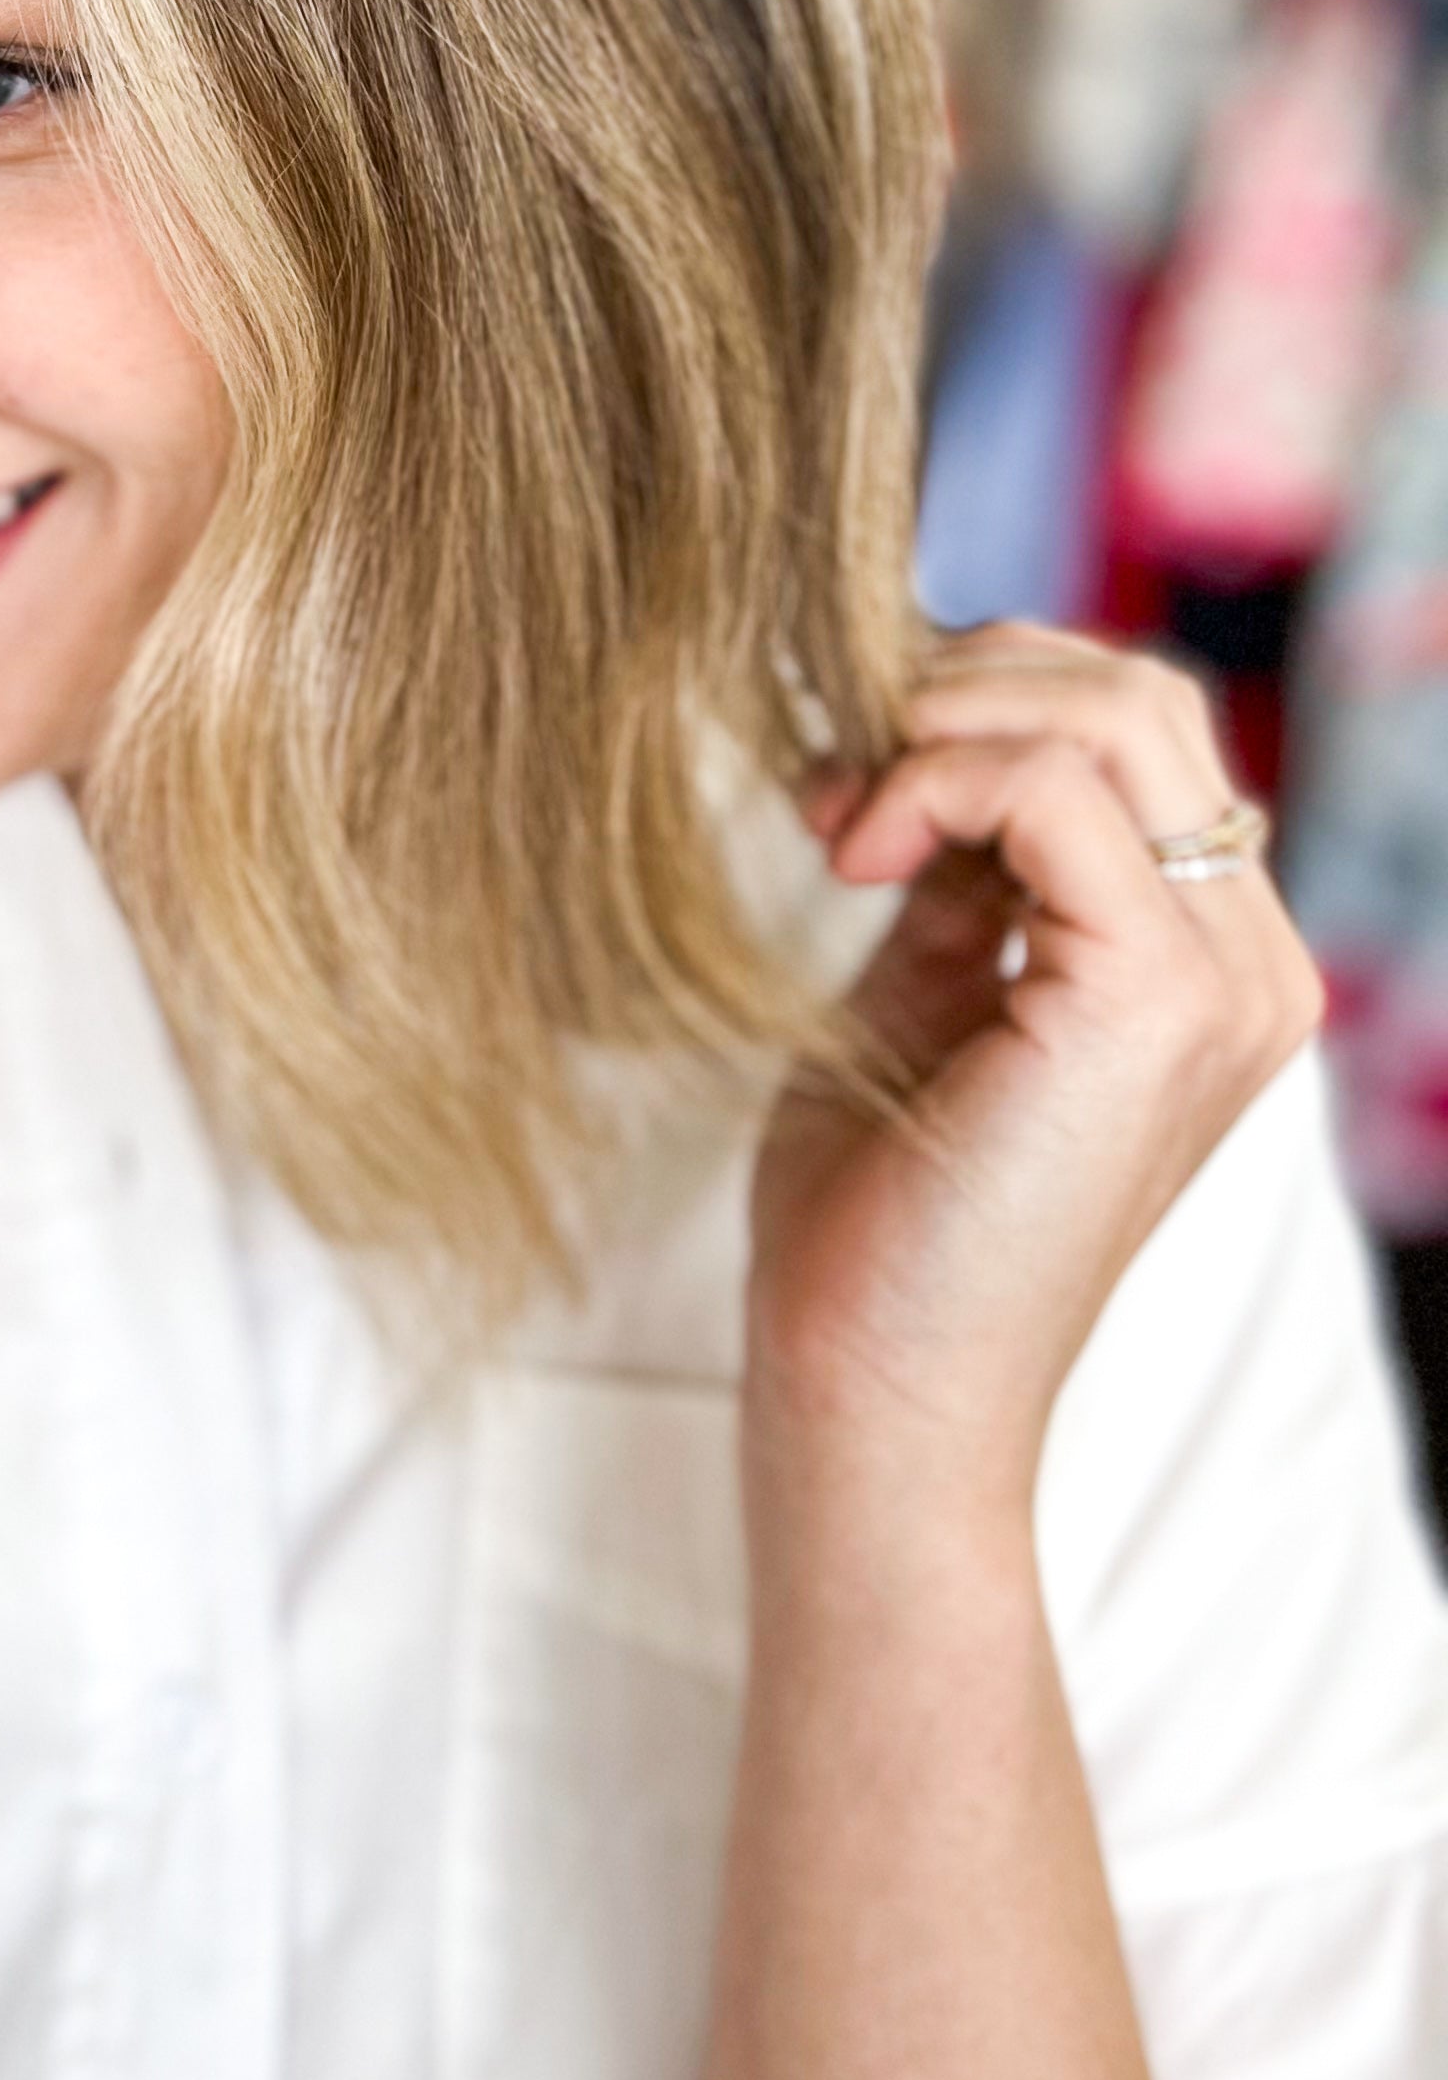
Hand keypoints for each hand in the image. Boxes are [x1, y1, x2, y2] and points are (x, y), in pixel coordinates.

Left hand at [748, 621, 1322, 1529]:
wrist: (872, 1391)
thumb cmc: (878, 1220)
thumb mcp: (923, 997)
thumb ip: (958, 874)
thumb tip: (922, 740)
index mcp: (1205, 961)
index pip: (1129, 730)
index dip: (974, 707)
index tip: (839, 781)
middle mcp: (1247, 963)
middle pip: (1136, 695)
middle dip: (960, 688)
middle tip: (832, 777)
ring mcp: (1221, 980)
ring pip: (1111, 711)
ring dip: (939, 724)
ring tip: (836, 820)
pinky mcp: (1157, 999)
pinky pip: (1054, 784)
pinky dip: (934, 779)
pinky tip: (854, 856)